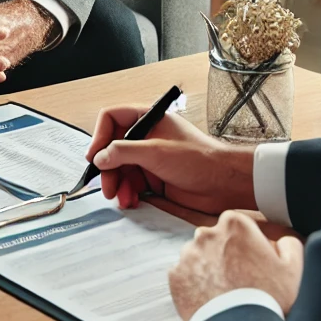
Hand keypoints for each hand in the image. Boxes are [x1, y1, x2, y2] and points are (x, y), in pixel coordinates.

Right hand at [86, 105, 257, 214]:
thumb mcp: (156, 152)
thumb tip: (99, 158)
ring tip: (121, 198)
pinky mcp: (155, 178)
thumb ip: (124, 152)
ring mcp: (150, 158)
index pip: (112, 119)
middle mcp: (146, 137)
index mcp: (148, 119)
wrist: (226, 184)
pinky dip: (128, 193)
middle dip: (108, 168)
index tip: (95, 156)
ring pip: (120, 169)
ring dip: (117, 184)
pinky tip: (132, 201)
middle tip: (107, 186)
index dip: (100, 136)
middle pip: (113, 148)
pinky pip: (132, 184)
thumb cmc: (200, 160)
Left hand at [169, 210, 304, 320]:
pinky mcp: (175, 275)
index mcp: (235, 225)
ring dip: (212, 268)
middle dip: (230, 254)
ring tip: (228, 292)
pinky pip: (187, 276)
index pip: (243, 225)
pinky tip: (213, 299)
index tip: (257, 259)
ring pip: (201, 257)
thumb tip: (280, 241)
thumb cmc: (268, 299)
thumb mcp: (294, 268)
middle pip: (220, 240)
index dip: (252, 243)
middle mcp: (206, 233)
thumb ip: (289, 244)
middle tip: (244, 279)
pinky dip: (197, 284)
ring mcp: (188, 254)